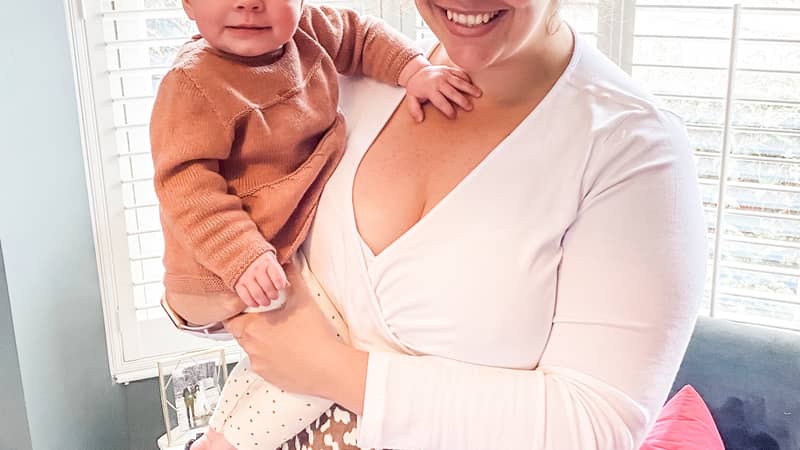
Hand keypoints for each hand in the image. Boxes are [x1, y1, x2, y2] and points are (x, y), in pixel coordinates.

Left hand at [224, 262, 363, 401]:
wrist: (328, 368)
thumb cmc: (314, 335)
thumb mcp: (303, 299)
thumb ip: (291, 277)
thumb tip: (287, 262)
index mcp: (252, 327)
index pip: (230, 318)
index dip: (238, 311)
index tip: (251, 306)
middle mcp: (251, 347)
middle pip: (240, 333)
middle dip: (251, 324)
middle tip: (270, 318)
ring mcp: (259, 365)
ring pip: (252, 349)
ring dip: (261, 341)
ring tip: (282, 335)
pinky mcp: (268, 377)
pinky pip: (262, 363)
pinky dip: (270, 356)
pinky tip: (288, 350)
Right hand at [234, 250, 288, 307]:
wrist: (242, 254)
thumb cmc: (262, 261)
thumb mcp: (272, 262)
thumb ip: (279, 273)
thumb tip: (287, 285)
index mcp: (267, 262)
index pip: (277, 276)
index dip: (280, 284)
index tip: (280, 287)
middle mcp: (256, 269)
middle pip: (267, 287)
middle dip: (273, 295)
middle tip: (274, 296)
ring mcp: (246, 276)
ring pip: (257, 293)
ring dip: (264, 301)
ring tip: (267, 302)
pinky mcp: (238, 283)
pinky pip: (245, 296)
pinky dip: (252, 302)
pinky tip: (257, 304)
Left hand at [404, 65, 481, 121]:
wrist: (417, 71)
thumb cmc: (416, 88)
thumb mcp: (411, 99)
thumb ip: (414, 110)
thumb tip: (419, 119)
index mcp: (430, 89)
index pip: (440, 101)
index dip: (447, 109)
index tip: (453, 116)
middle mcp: (439, 81)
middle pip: (452, 92)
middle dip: (461, 100)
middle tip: (469, 108)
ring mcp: (445, 74)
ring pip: (459, 81)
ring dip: (469, 88)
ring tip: (478, 94)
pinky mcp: (449, 69)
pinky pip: (460, 73)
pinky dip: (467, 78)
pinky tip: (473, 85)